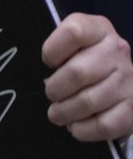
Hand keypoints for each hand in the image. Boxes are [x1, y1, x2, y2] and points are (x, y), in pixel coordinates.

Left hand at [42, 13, 132, 140]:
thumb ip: (56, 50)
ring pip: (88, 101)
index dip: (52, 51)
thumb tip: (35, 74)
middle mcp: (117, 51)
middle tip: (51, 94)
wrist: (118, 78)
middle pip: (77, 72)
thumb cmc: (84, 59)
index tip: (49, 63)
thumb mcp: (71, 45)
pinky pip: (103, 125)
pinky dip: (82, 130)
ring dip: (65, 112)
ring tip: (57, 113)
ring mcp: (129, 80)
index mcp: (99, 29)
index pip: (73, 33)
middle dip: (55, 89)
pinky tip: (75, 126)